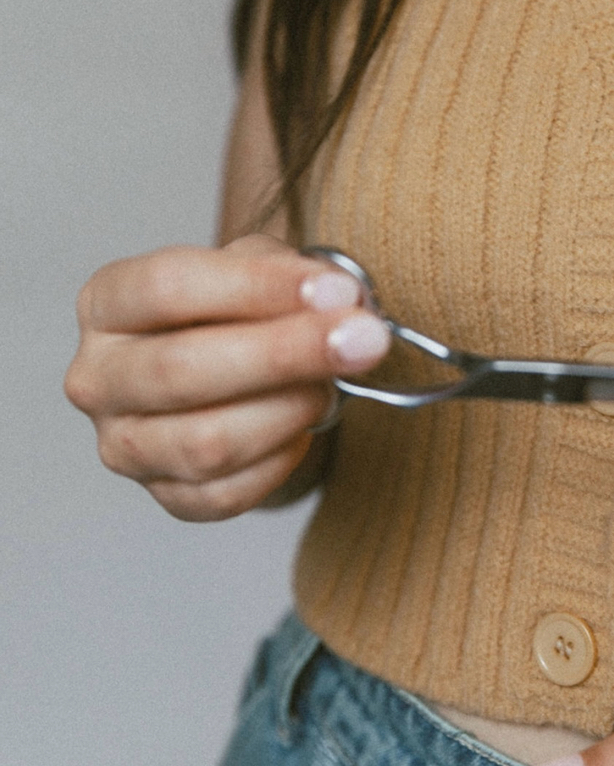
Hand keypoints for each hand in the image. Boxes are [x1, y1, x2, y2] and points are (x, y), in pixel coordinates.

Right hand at [65, 234, 389, 520]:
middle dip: (286, 354)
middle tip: (363, 341)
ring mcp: (124, 446)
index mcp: (108, 304)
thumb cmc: (235, 317)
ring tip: (326, 388)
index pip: (169, 288)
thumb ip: (287, 277)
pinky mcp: (164, 496)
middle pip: (182, 369)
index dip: (259, 288)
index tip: (338, 291)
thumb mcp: (253, 269)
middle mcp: (99, 378)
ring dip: (288, 412)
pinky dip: (280, 462)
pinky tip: (300, 431)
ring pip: (206, 443)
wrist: (229, 375)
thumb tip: (339, 301)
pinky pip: (227, 494)